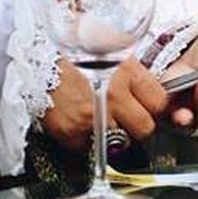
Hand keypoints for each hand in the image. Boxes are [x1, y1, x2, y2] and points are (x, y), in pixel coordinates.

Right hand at [41, 57, 167, 152]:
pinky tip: (78, 122)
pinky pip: (90, 147)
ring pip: (120, 142)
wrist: (36, 56)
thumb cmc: (75, 51)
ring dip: (113, 136)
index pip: (160, 102)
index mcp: (127, 71)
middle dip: (137, 126)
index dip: (155, 108)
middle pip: (145, 128)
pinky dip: (85, 140)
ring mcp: (93, 116)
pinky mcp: (73, 132)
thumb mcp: (113, 51)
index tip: (149, 108)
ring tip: (100, 119)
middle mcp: (113, 94)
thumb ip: (134, 73)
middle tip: (126, 118)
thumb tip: (153, 94)